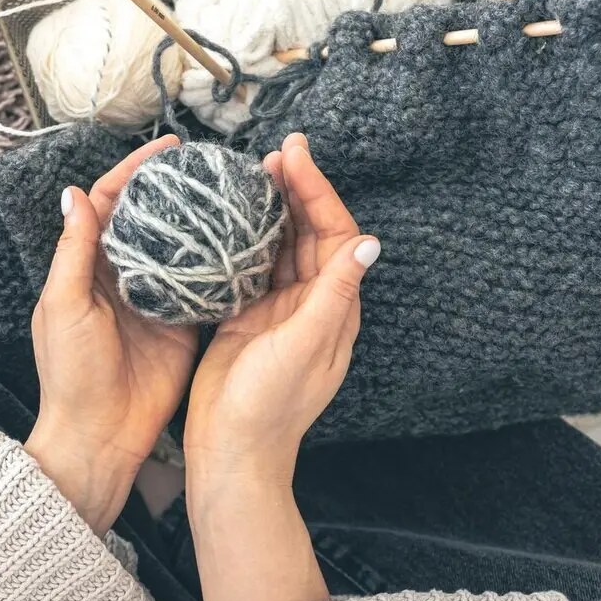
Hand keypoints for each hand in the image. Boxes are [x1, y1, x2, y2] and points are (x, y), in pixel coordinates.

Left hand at [26, 135, 197, 533]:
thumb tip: (74, 193)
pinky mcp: (181, 325)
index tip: (167, 148)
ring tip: (232, 191)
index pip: (109, 204)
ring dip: (199, 220)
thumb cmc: (71, 372)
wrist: (99, 435)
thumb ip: (73, 251)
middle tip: (209, 164)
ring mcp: (154, 301)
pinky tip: (242, 240)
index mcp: (86, 267)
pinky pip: (202, 286)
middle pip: (149, 219)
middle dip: (173, 188)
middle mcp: (121, 278)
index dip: (133, 171)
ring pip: (178, 248)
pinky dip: (218, 264)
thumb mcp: (65, 306)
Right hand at [183, 133, 379, 486]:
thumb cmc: (270, 404)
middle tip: (277, 150)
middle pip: (310, 233)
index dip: (318, 191)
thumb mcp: (305, 344)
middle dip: (297, 189)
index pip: (335, 234)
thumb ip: (335, 292)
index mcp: (334, 307)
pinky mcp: (246, 318)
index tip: (295, 155)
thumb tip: (370, 243)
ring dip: (273, 208)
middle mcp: (311, 303)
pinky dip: (245, 238)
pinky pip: (252, 266)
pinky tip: (230, 216)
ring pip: (282, 245)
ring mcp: (278, 310)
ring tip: (256, 171)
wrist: (232, 451)